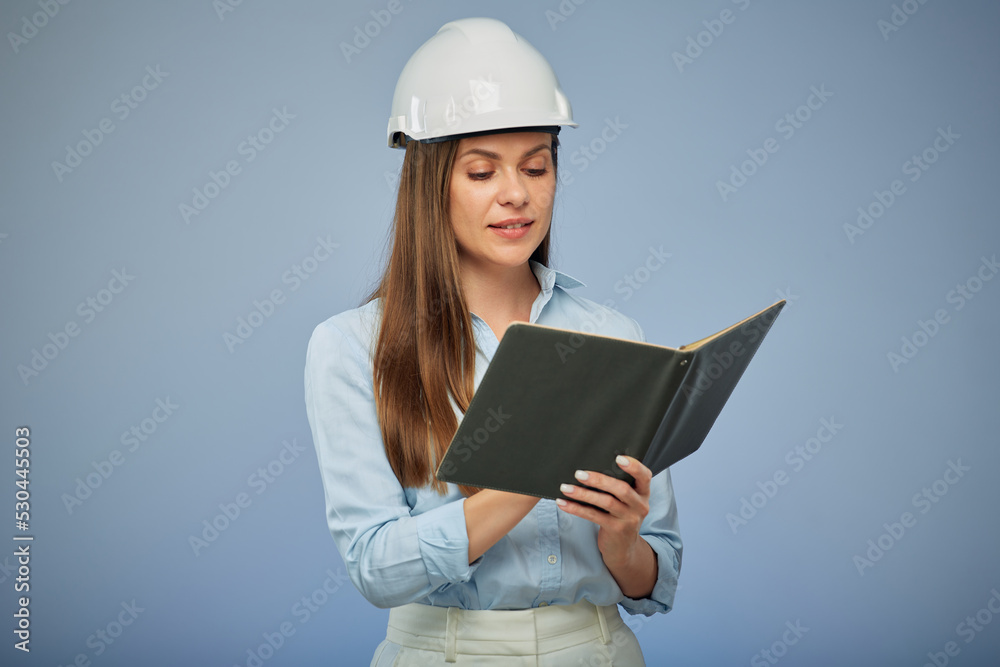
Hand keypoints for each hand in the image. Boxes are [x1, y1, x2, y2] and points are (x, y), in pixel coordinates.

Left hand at [556, 455, 656, 597]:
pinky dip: (576, 508)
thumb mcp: (627, 502)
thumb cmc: (620, 517)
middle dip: (599, 480)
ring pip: (605, 502)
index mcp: (643, 493)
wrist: (624, 549)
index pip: (645, 476)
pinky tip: (564, 503)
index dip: (634, 466)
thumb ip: (618, 486)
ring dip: (583, 494)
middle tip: (579, 473)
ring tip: (566, 488)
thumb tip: (590, 468)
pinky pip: (593, 516)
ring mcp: (629, 519)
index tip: (618, 458)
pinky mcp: (616, 530)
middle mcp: (640, 506)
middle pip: (621, 489)